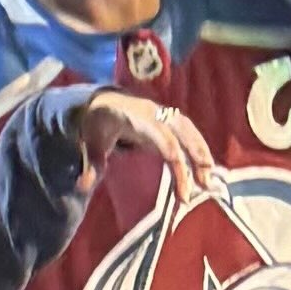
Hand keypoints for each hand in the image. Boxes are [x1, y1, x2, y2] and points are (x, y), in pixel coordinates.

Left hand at [66, 86, 216, 189]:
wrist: (101, 101)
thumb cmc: (97, 124)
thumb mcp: (90, 144)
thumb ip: (91, 165)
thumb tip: (81, 188)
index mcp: (135, 117)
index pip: (163, 139)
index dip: (176, 162)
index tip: (182, 187)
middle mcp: (154, 113)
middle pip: (182, 132)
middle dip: (197, 156)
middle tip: (205, 184)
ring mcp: (163, 114)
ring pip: (189, 130)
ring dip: (202, 153)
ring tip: (209, 180)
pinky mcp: (167, 120)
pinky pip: (188, 132)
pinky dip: (198, 148)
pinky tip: (204, 168)